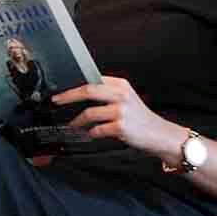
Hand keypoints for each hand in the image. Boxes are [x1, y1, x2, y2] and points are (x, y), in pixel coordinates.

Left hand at [53, 75, 181, 158]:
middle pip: (88, 90)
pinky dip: (91, 132)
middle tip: (56, 101)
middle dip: (67, 96)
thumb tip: (78, 93)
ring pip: (90, 112)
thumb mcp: (126, 98)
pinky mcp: (121, 127)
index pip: (92, 80)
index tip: (61, 91)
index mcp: (121, 85)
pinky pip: (97, 129)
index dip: (74, 86)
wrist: (160, 135)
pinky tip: (92, 133)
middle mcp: (121, 95)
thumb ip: (107, 93)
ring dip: (77, 121)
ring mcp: (122, 111)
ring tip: (73, 125)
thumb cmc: (140, 118)